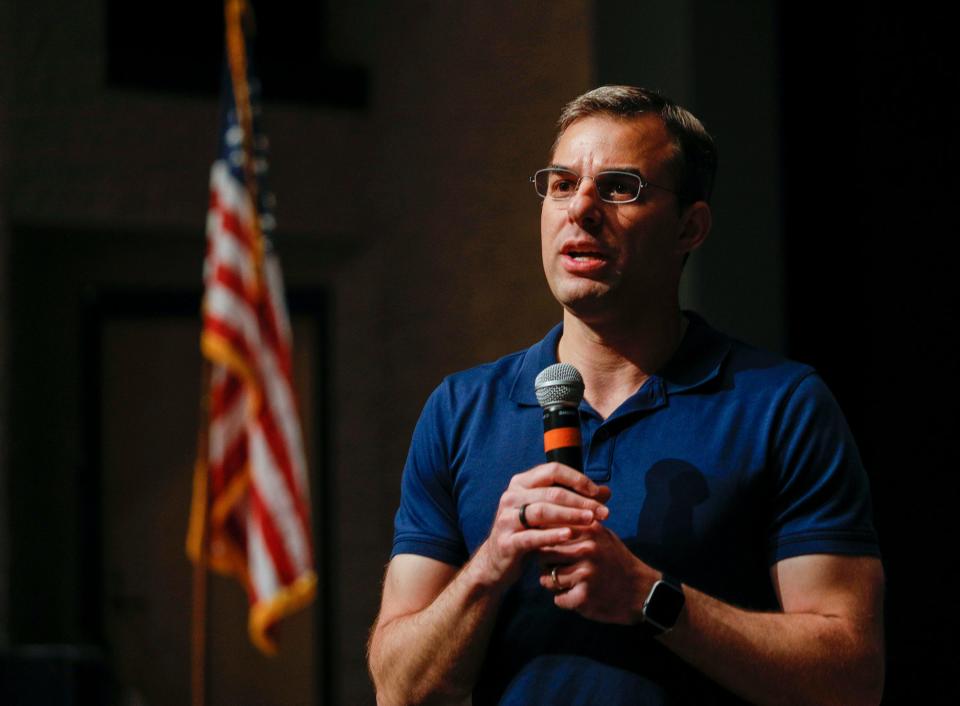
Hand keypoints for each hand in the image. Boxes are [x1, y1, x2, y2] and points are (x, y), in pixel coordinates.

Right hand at [468, 463, 610, 590]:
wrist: (499, 560)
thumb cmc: (529, 532)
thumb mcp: (549, 513)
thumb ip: (574, 500)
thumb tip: (606, 491)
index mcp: (521, 483)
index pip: (553, 470)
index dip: (578, 479)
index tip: (599, 492)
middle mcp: (510, 496)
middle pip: (551, 492)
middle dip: (581, 501)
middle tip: (603, 512)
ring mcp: (506, 518)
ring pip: (542, 511)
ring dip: (570, 515)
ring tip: (591, 521)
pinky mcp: (506, 541)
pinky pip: (531, 536)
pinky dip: (552, 535)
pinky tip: (570, 535)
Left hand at [538, 521, 655, 624]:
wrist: (642, 591)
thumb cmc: (616, 561)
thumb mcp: (602, 535)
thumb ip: (576, 526)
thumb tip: (543, 521)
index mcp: (589, 529)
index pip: (548, 532)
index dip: (543, 543)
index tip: (545, 549)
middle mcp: (586, 548)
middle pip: (543, 555)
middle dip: (545, 564)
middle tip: (557, 569)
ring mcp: (585, 572)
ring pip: (547, 579)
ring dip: (554, 585)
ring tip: (570, 583)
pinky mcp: (585, 596)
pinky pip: (558, 599)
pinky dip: (565, 600)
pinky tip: (579, 596)